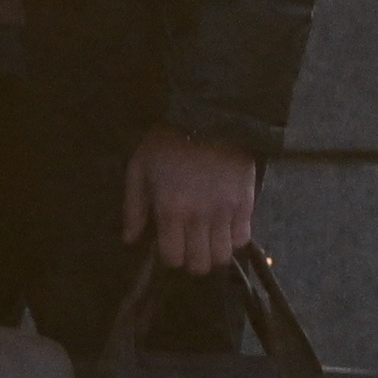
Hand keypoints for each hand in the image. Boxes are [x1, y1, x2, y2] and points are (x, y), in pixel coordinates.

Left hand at [127, 129, 261, 275]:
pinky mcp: (246, 201)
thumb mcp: (139, 170)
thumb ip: (133, 208)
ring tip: (209, 240)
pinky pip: (243, 237)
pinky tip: (226, 227)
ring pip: (223, 256)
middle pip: (199, 263)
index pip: (172, 257)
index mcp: (170, 210)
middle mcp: (199, 217)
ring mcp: (225, 210)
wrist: (211, 114)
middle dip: (192, 259)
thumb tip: (131, 239)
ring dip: (214, 253)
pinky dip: (234, 239)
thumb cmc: (168, 142)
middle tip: (190, 244)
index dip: (170, 256)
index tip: (170, 243)